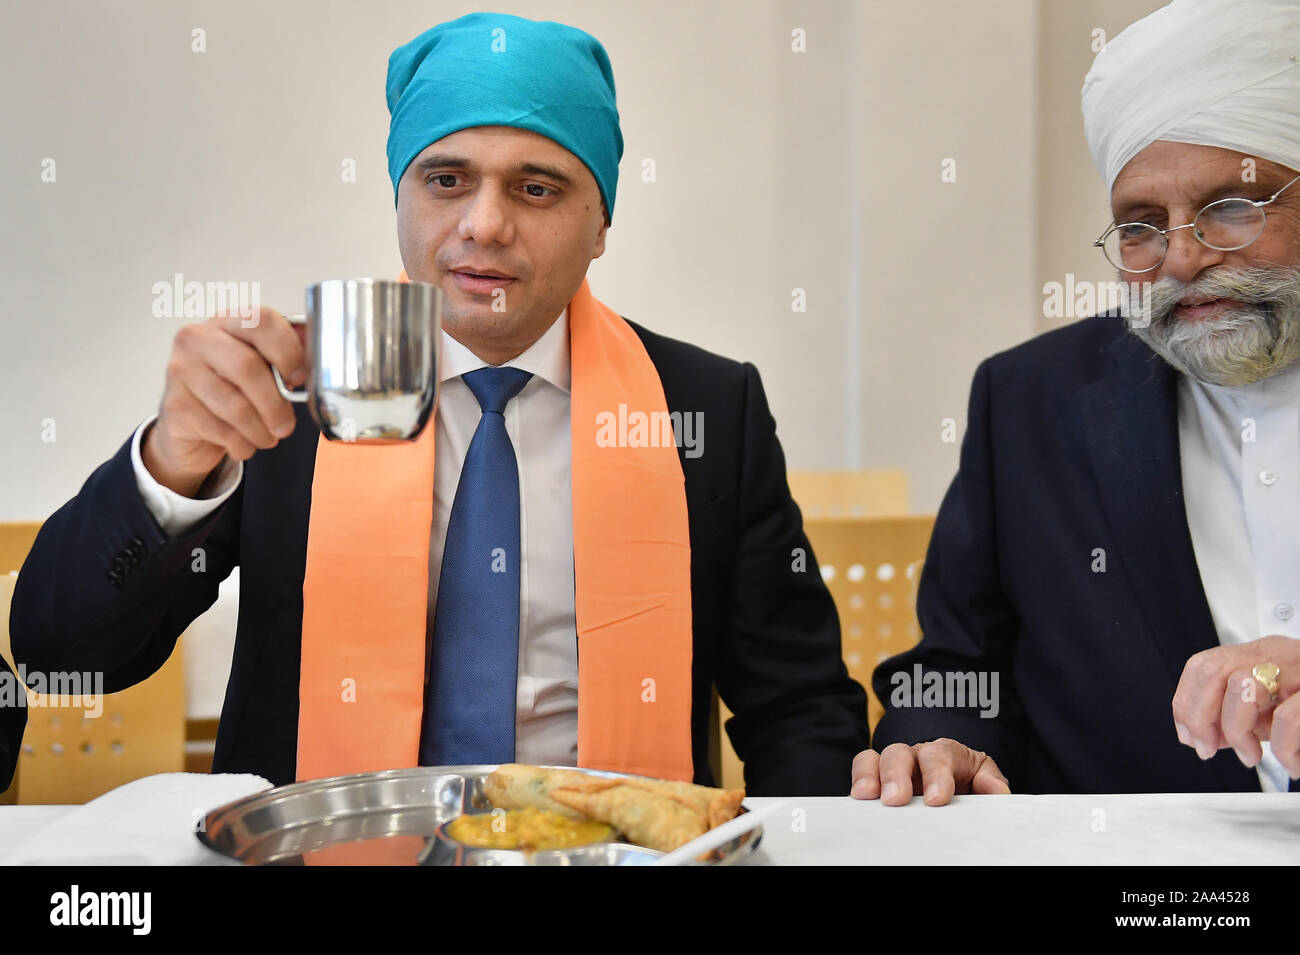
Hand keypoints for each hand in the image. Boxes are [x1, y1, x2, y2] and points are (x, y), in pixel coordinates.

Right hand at [143, 306, 306, 495]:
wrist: (189, 423)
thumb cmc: (233, 387)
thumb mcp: (261, 364)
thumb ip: (289, 353)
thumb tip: (319, 356)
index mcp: (228, 321)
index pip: (262, 322)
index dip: (288, 352)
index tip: (300, 379)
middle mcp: (197, 339)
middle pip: (247, 368)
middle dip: (275, 404)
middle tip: (287, 426)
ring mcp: (180, 371)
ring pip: (234, 406)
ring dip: (260, 430)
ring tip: (268, 437)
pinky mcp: (174, 406)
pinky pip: (220, 430)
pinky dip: (241, 444)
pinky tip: (244, 443)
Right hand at [849, 738, 1010, 805]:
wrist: (953, 792)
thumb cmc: (969, 786)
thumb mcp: (984, 783)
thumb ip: (991, 784)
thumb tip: (997, 790)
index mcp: (946, 753)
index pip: (940, 755)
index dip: (937, 775)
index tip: (937, 799)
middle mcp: (915, 755)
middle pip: (901, 752)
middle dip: (897, 774)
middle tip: (897, 799)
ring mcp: (892, 767)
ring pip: (875, 758)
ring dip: (870, 776)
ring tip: (866, 797)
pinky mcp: (877, 781)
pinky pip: (861, 772)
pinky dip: (857, 781)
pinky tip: (857, 800)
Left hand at [1172, 634, 1299, 775]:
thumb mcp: (1277, 705)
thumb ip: (1238, 714)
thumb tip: (1200, 734)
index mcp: (1265, 653)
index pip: (1205, 665)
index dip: (1187, 702)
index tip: (1190, 736)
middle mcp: (1282, 654)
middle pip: (1215, 671)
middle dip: (1201, 716)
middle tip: (1211, 749)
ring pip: (1244, 687)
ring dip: (1238, 731)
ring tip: (1253, 756)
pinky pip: (1288, 718)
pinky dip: (1283, 749)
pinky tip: (1291, 764)